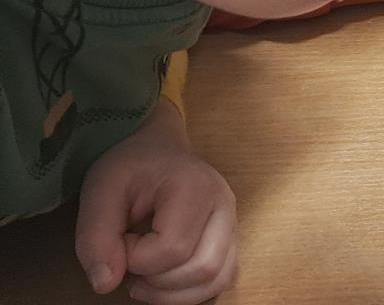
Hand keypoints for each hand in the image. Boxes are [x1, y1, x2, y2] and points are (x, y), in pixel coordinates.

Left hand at [75, 99, 236, 304]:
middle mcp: (224, 207)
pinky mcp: (230, 239)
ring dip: (175, 294)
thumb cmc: (131, 166)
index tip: (119, 239)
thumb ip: (95, 237)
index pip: (173, 249)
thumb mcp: (100, 192)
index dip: (135, 258)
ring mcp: (232, 224)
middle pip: (203, 269)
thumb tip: (106, 285)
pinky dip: (191, 292)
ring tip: (146, 278)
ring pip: (217, 280)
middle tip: (131, 263)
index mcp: (195, 188)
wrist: (158, 149)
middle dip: (158, 282)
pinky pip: (220, 279)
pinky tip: (164, 281)